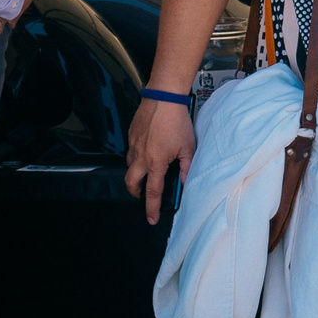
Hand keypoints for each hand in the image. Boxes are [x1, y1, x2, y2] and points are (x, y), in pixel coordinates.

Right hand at [125, 97, 195, 224]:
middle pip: (131, 183)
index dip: (152, 208)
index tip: (151, 218)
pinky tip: (147, 152)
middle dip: (136, 193)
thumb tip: (187, 183)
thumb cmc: (177, 120)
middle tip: (143, 196)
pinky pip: (130, 151)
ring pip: (129, 166)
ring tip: (148, 172)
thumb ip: (188, 168)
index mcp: (155, 163)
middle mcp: (140, 156)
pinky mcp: (131, 135)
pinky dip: (136, 157)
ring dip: (136, 173)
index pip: (152, 192)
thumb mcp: (188, 147)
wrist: (163, 98)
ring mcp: (133, 145)